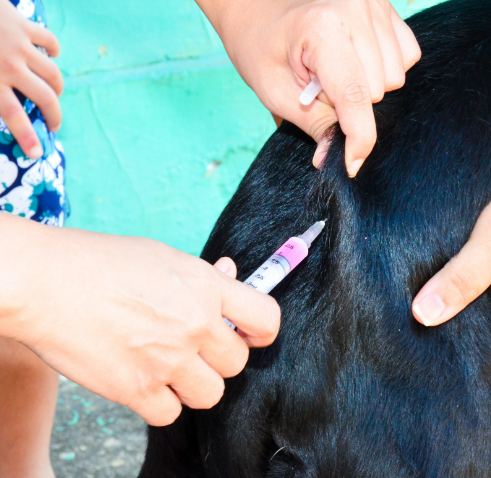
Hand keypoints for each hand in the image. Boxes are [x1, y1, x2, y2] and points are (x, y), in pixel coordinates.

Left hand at [0, 0, 62, 158]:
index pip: (15, 117)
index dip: (28, 138)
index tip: (38, 153)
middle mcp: (10, 67)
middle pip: (45, 99)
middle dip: (54, 116)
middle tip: (54, 124)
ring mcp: (20, 46)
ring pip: (53, 74)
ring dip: (57, 88)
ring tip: (54, 94)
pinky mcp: (24, 26)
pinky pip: (50, 41)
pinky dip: (54, 51)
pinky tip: (52, 56)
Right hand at [0, 215, 279, 425]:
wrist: (44, 281)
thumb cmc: (100, 262)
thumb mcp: (163, 256)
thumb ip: (203, 274)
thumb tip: (231, 272)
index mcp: (207, 287)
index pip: (267, 319)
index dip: (261, 332)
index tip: (248, 334)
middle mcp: (196, 323)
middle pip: (237, 363)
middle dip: (219, 358)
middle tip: (193, 347)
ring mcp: (168, 358)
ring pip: (211, 393)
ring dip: (194, 384)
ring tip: (168, 365)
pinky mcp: (137, 388)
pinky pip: (171, 413)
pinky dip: (160, 403)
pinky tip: (144, 380)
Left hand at [215, 0, 419, 175]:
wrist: (259, 7)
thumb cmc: (261, 47)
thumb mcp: (276, 93)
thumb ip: (315, 125)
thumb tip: (338, 160)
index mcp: (321, 27)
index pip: (355, 94)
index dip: (358, 138)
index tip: (352, 165)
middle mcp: (354, 9)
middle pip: (378, 91)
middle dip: (350, 104)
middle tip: (319, 88)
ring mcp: (373, 5)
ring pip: (395, 78)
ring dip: (367, 87)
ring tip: (334, 72)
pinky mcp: (385, 7)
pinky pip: (407, 58)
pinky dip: (384, 69)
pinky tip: (355, 62)